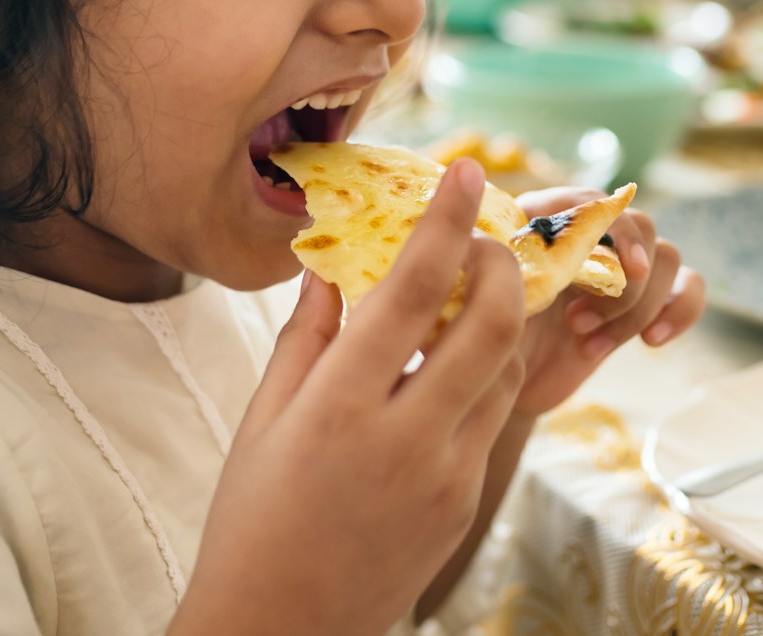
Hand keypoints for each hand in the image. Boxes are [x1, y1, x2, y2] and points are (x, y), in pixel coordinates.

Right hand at [172, 161, 524, 635]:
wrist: (280, 630)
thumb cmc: (254, 518)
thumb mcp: (264, 416)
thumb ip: (308, 330)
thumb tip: (337, 255)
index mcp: (338, 408)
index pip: (412, 290)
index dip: (447, 221)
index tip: (470, 172)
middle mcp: (404, 439)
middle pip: (491, 323)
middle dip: (503, 263)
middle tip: (486, 237)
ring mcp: (446, 476)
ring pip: (509, 367)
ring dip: (503, 316)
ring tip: (475, 290)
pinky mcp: (466, 503)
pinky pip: (496, 416)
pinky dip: (489, 373)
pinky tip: (457, 360)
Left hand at [507, 187, 705, 418]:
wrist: (499, 384)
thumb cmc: (483, 336)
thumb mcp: (484, 304)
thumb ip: (509, 273)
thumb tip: (527, 248)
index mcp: (543, 218)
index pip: (593, 202)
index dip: (615, 231)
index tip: (626, 270)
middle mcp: (588, 233)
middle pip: (639, 226)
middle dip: (619, 284)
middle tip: (576, 324)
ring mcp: (619, 265)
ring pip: (666, 256)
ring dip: (637, 307)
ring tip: (589, 346)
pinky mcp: (643, 300)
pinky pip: (687, 287)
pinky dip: (682, 309)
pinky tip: (654, 341)